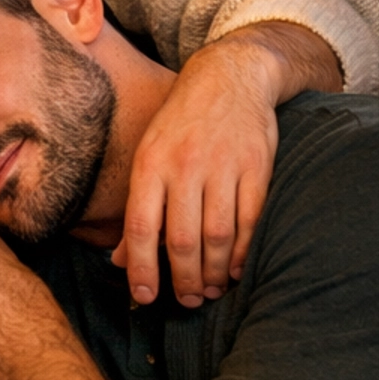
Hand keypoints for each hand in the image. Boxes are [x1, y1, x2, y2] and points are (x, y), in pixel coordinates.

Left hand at [116, 29, 302, 308]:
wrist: (229, 78)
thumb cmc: (180, 125)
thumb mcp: (148, 155)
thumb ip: (138, 207)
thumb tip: (122, 261)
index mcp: (151, 164)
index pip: (140, 226)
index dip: (142, 267)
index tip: (146, 295)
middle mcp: (185, 166)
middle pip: (181, 239)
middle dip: (183, 279)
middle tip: (188, 300)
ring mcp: (223, 167)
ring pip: (217, 235)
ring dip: (215, 272)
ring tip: (212, 290)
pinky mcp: (256, 168)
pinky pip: (250, 220)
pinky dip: (244, 252)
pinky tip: (238, 269)